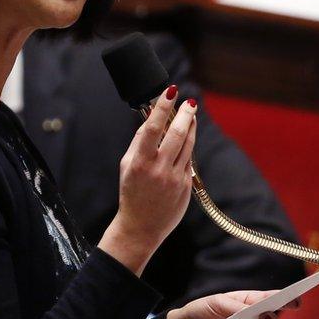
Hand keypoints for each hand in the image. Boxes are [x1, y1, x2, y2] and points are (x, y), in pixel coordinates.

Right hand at [97, 86, 196, 275]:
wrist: (141, 226)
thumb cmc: (131, 192)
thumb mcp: (127, 165)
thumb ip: (139, 141)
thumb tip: (152, 119)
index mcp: (141, 162)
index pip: (154, 128)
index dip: (163, 107)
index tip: (170, 92)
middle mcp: (159, 169)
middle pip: (177, 134)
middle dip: (185, 114)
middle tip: (189, 102)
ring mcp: (175, 178)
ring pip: (188, 145)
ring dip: (191, 127)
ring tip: (191, 114)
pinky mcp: (186, 186)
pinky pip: (188, 160)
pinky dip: (188, 147)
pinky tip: (186, 138)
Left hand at [167, 291, 299, 318]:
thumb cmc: (203, 310)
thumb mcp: (217, 303)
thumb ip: (237, 306)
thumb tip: (260, 311)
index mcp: (252, 301)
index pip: (274, 297)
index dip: (288, 297)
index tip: (296, 299)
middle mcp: (256, 317)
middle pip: (275, 318)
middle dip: (275, 316)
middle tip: (268, 315)